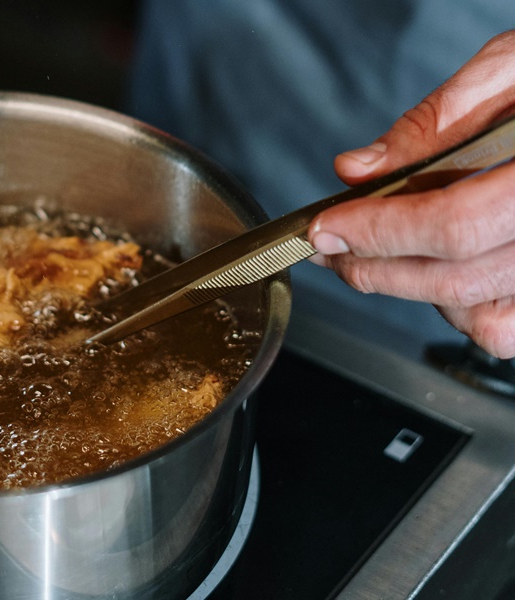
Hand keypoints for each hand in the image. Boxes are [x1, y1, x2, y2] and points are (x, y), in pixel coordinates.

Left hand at [308, 30, 514, 357]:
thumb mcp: (512, 71)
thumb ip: (436, 122)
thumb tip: (357, 170)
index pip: (454, 224)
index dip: (379, 232)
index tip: (325, 228)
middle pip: (457, 280)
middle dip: (373, 269)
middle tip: (331, 250)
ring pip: (480, 319)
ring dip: (413, 294)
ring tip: (375, 259)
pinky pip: (507, 330)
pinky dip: (462, 313)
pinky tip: (437, 275)